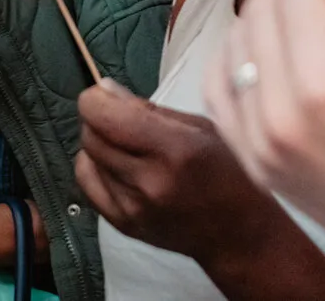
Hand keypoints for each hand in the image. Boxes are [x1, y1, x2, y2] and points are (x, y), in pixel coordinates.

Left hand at [76, 80, 307, 275]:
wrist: (238, 234)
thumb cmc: (228, 173)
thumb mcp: (201, 127)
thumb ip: (150, 109)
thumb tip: (105, 89)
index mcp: (175, 149)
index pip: (104, 115)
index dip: (97, 98)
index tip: (106, 95)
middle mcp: (149, 180)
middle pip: (91, 134)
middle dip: (99, 118)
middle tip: (121, 119)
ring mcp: (134, 207)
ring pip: (86, 158)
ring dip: (99, 144)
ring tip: (124, 145)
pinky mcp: (124, 224)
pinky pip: (87, 185)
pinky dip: (95, 168)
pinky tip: (115, 166)